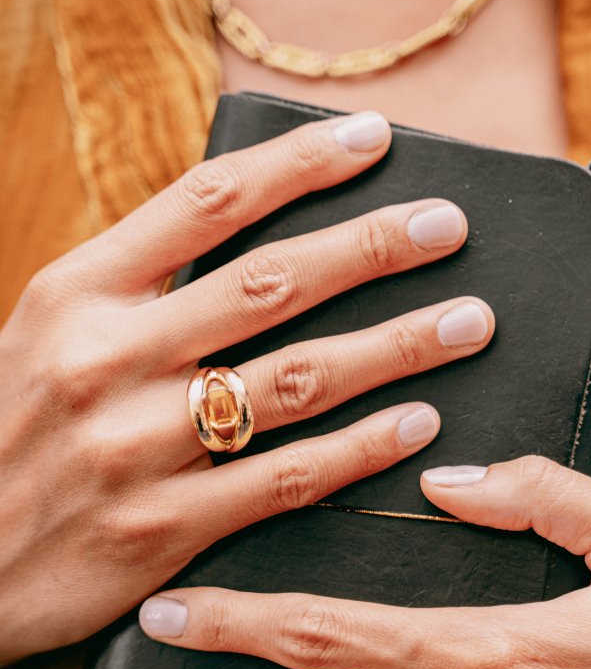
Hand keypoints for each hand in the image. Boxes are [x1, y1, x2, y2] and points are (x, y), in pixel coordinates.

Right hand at [1, 110, 493, 663]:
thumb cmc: (14, 428)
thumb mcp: (49, 330)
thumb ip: (142, 283)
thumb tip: (261, 230)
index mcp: (77, 292)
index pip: (207, 202)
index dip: (300, 165)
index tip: (375, 139)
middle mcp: (106, 359)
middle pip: (269, 284)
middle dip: (372, 249)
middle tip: (449, 227)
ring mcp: (135, 448)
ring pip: (295, 380)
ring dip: (394, 345)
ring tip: (467, 321)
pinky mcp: (163, 530)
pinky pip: (286, 479)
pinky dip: (361, 448)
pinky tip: (420, 422)